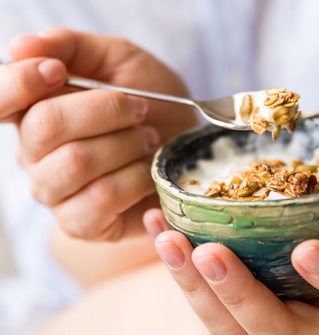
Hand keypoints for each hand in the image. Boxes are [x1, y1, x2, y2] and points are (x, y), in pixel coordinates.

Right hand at [3, 28, 198, 240]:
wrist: (183, 150)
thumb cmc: (154, 104)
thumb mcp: (119, 60)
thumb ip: (71, 47)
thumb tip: (21, 46)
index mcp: (34, 110)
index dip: (19, 83)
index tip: (58, 72)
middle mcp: (34, 154)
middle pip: (46, 126)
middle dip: (106, 110)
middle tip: (140, 110)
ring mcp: (55, 192)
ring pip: (75, 163)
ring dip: (125, 145)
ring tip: (147, 141)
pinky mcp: (81, 223)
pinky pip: (99, 200)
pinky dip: (135, 180)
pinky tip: (148, 172)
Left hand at [144, 154, 318, 333]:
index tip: (309, 248)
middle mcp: (310, 323)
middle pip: (276, 329)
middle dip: (243, 294)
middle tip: (211, 252)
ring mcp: (264, 322)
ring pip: (226, 323)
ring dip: (192, 282)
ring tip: (169, 239)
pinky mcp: (229, 314)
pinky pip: (199, 298)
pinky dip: (175, 264)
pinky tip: (158, 224)